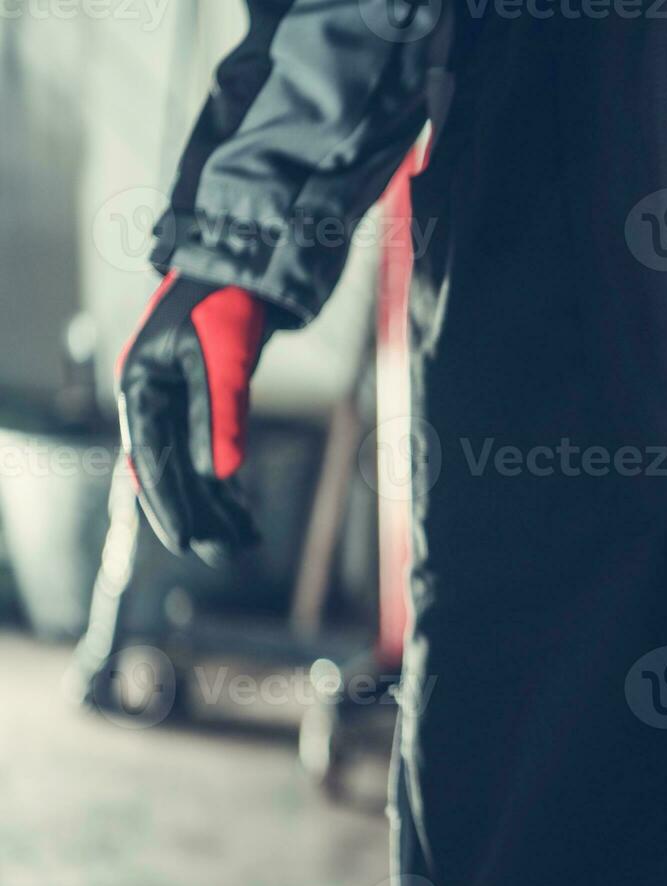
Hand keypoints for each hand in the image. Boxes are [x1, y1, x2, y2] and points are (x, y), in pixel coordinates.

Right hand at [116, 272, 271, 563]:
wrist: (248, 272)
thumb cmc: (227, 305)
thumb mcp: (223, 359)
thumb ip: (219, 415)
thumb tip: (221, 474)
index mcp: (140, 389)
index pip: (148, 459)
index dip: (167, 504)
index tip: (186, 542)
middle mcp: (154, 401)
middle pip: (170, 471)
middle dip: (196, 514)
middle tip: (224, 553)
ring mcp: (178, 405)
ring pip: (193, 468)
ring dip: (216, 506)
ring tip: (245, 541)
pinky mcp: (206, 407)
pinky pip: (211, 455)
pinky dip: (228, 484)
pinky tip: (244, 512)